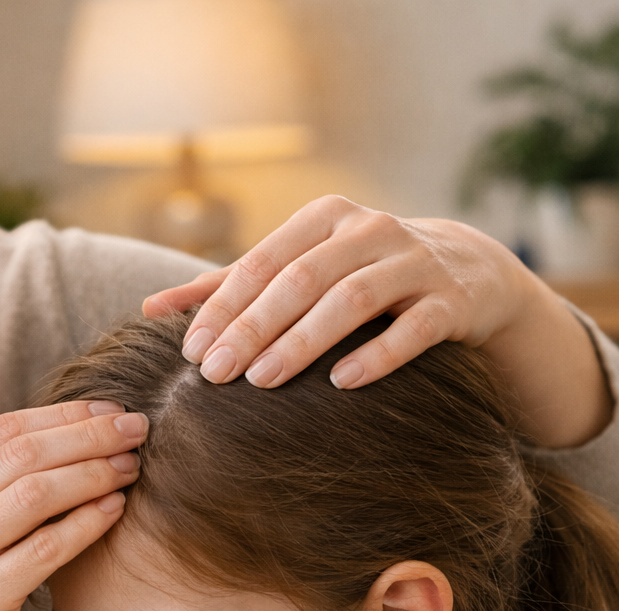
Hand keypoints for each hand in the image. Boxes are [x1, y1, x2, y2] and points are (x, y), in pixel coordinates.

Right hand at [0, 400, 145, 610]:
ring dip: (93, 473)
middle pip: (21, 454)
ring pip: (34, 494)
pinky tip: (115, 510)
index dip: (63, 414)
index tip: (111, 411)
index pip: (1, 430)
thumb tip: (72, 435)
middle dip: (87, 435)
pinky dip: (86, 524)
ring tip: (131, 467)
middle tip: (136, 429)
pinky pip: (45, 549)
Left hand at [143, 195, 609, 447]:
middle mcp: (369, 230)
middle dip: (253, 328)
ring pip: (352, 299)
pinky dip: (377, 354)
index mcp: (323, 219)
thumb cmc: (359, 274)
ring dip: (303, 341)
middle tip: (215, 374)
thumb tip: (149, 308)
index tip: (190, 352)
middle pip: (300, 279)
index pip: (261, 262)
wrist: (468, 273)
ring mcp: (414, 262)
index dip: (223, 306)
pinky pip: (414, 328)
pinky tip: (342, 383)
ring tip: (262, 381)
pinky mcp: (453, 300)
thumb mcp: (297, 268)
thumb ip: (228, 286)